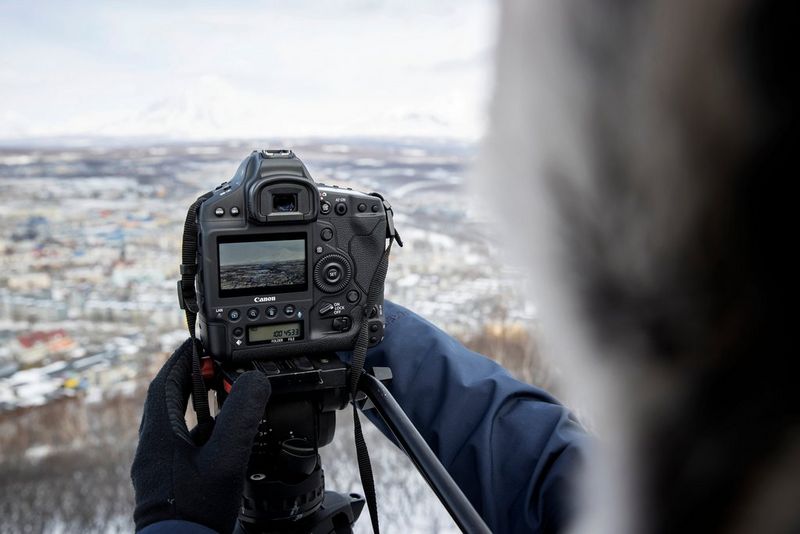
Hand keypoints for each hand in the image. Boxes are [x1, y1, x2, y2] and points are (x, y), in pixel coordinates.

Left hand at [131, 340, 270, 532]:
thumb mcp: (227, 457)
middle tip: (212, 364)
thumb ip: (241, 416)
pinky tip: (220, 437)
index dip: (182, 359)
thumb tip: (255, 380)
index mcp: (160, 435)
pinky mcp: (167, 481)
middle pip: (167, 400)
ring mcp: (158, 466)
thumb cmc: (197, 509)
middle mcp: (153, 447)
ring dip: (194, 404)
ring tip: (220, 395)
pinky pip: (180, 443)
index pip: (165, 382)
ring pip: (173, 422)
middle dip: (189, 378)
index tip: (197, 343)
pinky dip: (199, 429)